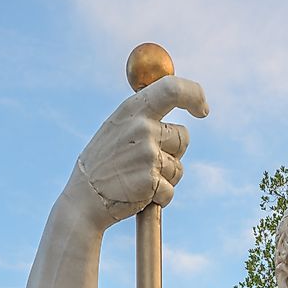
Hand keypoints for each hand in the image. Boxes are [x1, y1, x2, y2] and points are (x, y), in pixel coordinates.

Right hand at [72, 76, 208, 225]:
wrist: (84, 199)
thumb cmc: (104, 163)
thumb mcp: (117, 127)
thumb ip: (144, 114)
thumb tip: (178, 95)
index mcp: (133, 109)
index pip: (172, 89)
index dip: (194, 95)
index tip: (203, 109)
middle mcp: (142, 127)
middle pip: (184, 137)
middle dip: (174, 152)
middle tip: (148, 162)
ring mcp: (147, 154)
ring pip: (178, 168)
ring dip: (165, 178)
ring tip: (138, 178)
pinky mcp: (151, 181)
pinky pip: (170, 190)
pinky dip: (160, 197)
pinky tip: (138, 194)